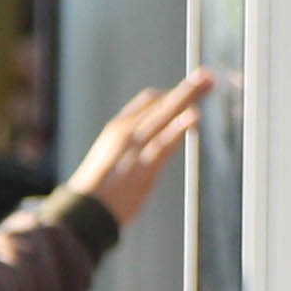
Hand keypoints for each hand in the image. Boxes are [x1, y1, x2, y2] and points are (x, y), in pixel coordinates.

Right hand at [62, 71, 217, 232]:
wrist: (82, 215)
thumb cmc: (97, 194)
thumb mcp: (112, 162)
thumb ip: (130, 150)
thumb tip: (148, 149)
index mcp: (118, 129)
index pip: (149, 101)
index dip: (172, 94)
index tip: (192, 90)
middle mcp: (126, 132)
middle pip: (161, 102)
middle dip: (187, 89)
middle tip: (208, 76)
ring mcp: (134, 148)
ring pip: (165, 115)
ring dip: (189, 97)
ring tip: (208, 83)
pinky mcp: (142, 167)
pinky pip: (163, 143)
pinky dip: (179, 128)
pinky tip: (195, 117)